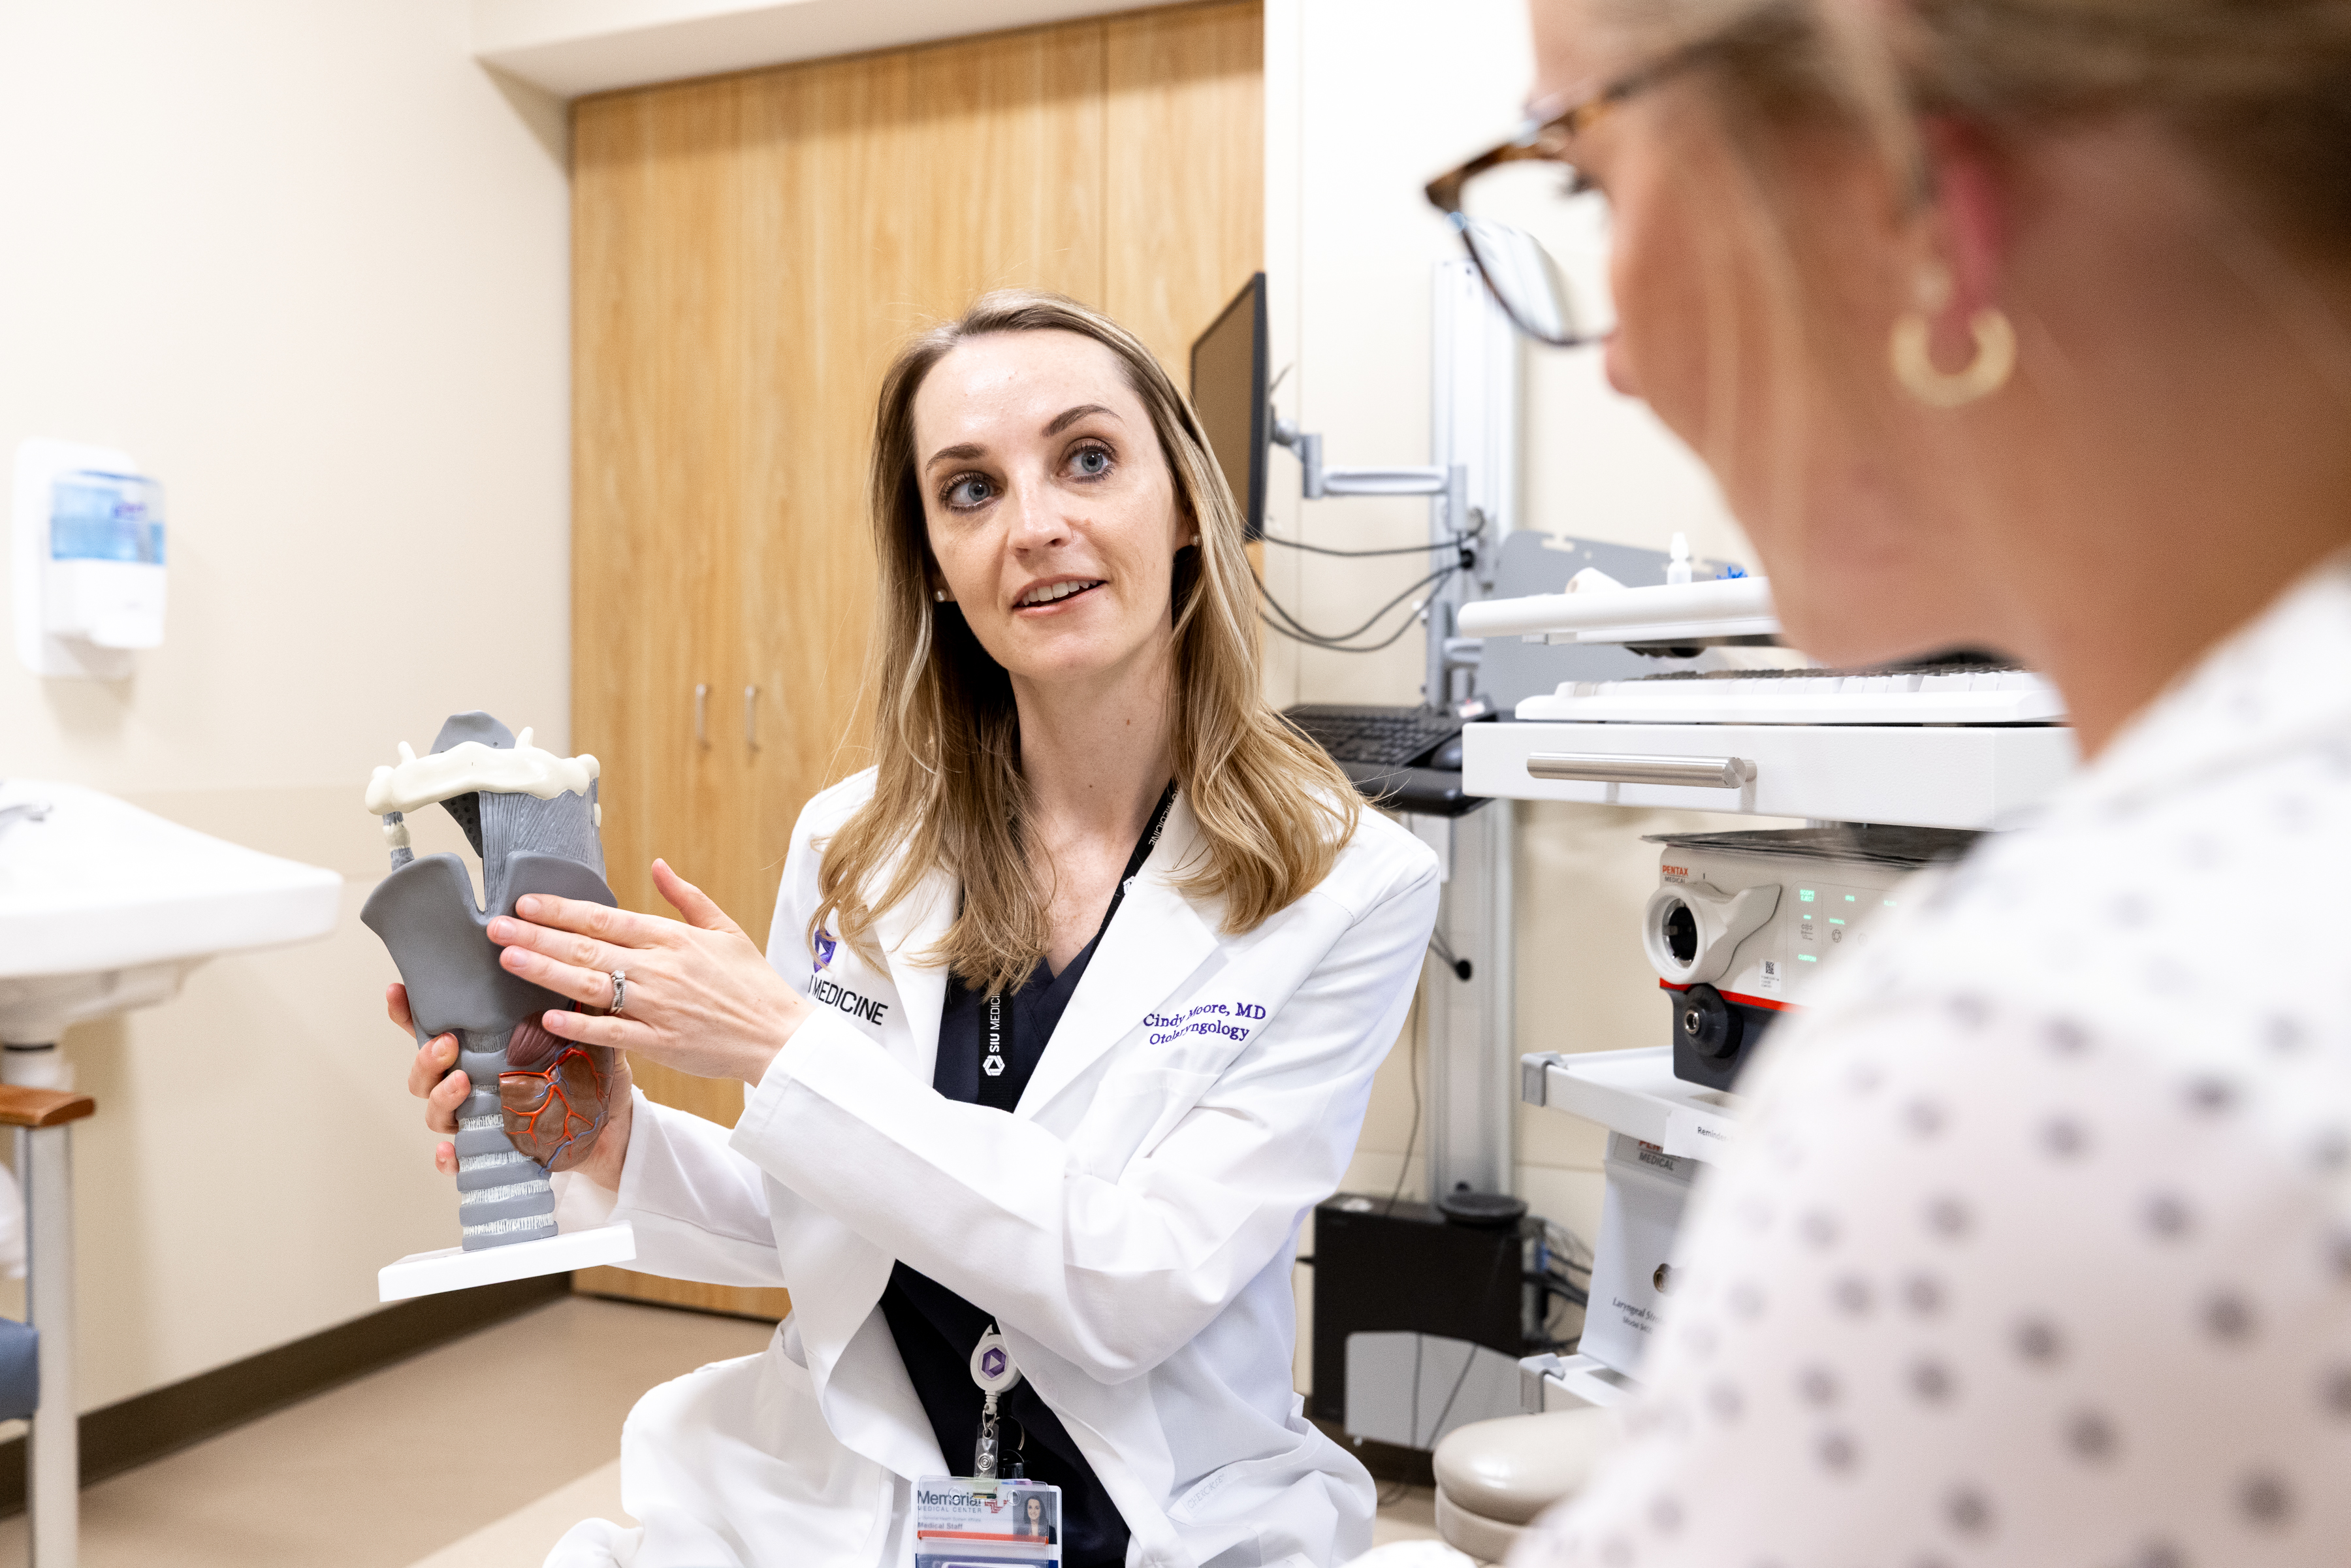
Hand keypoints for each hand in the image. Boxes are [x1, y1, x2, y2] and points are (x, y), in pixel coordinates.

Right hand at [392, 982, 634, 1189]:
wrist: (612, 1127)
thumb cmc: (591, 1076)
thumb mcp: (583, 1035)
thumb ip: (571, 1006)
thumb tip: (570, 967)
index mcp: (483, 1050)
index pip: (434, 1028)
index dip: (408, 1012)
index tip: (397, 990)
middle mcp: (471, 1083)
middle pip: (425, 1073)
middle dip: (426, 1057)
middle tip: (447, 1043)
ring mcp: (478, 1118)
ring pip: (435, 1111)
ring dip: (440, 1097)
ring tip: (461, 1083)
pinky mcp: (491, 1150)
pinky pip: (459, 1158)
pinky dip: (447, 1157)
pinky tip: (450, 1150)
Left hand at [484, 860, 813, 1086]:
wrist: (778, 1034)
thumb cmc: (752, 983)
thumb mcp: (726, 929)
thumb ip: (686, 897)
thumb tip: (657, 866)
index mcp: (673, 938)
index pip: (605, 918)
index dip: (562, 910)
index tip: (526, 903)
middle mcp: (660, 968)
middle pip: (587, 948)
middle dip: (537, 936)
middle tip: (496, 928)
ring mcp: (657, 1006)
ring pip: (590, 985)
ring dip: (546, 971)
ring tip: (509, 960)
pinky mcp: (660, 1043)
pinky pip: (611, 1032)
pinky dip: (579, 1025)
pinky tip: (547, 1018)